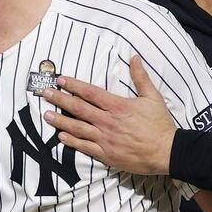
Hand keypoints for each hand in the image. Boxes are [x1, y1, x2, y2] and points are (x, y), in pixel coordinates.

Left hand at [43, 55, 175, 174]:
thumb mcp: (153, 97)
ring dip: (60, 121)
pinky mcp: (106, 154)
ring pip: (77, 128)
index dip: (74, 85)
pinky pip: (85, 147)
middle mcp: (107, 121)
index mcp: (118, 106)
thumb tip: (135, 57)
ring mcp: (105, 139)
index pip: (90, 93)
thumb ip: (141, 77)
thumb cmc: (160, 124)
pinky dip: (72, 141)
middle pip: (79, 108)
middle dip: (60, 100)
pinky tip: (61, 137)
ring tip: (47, 115)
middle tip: (45, 94)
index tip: (60, 80)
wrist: (166, 151)